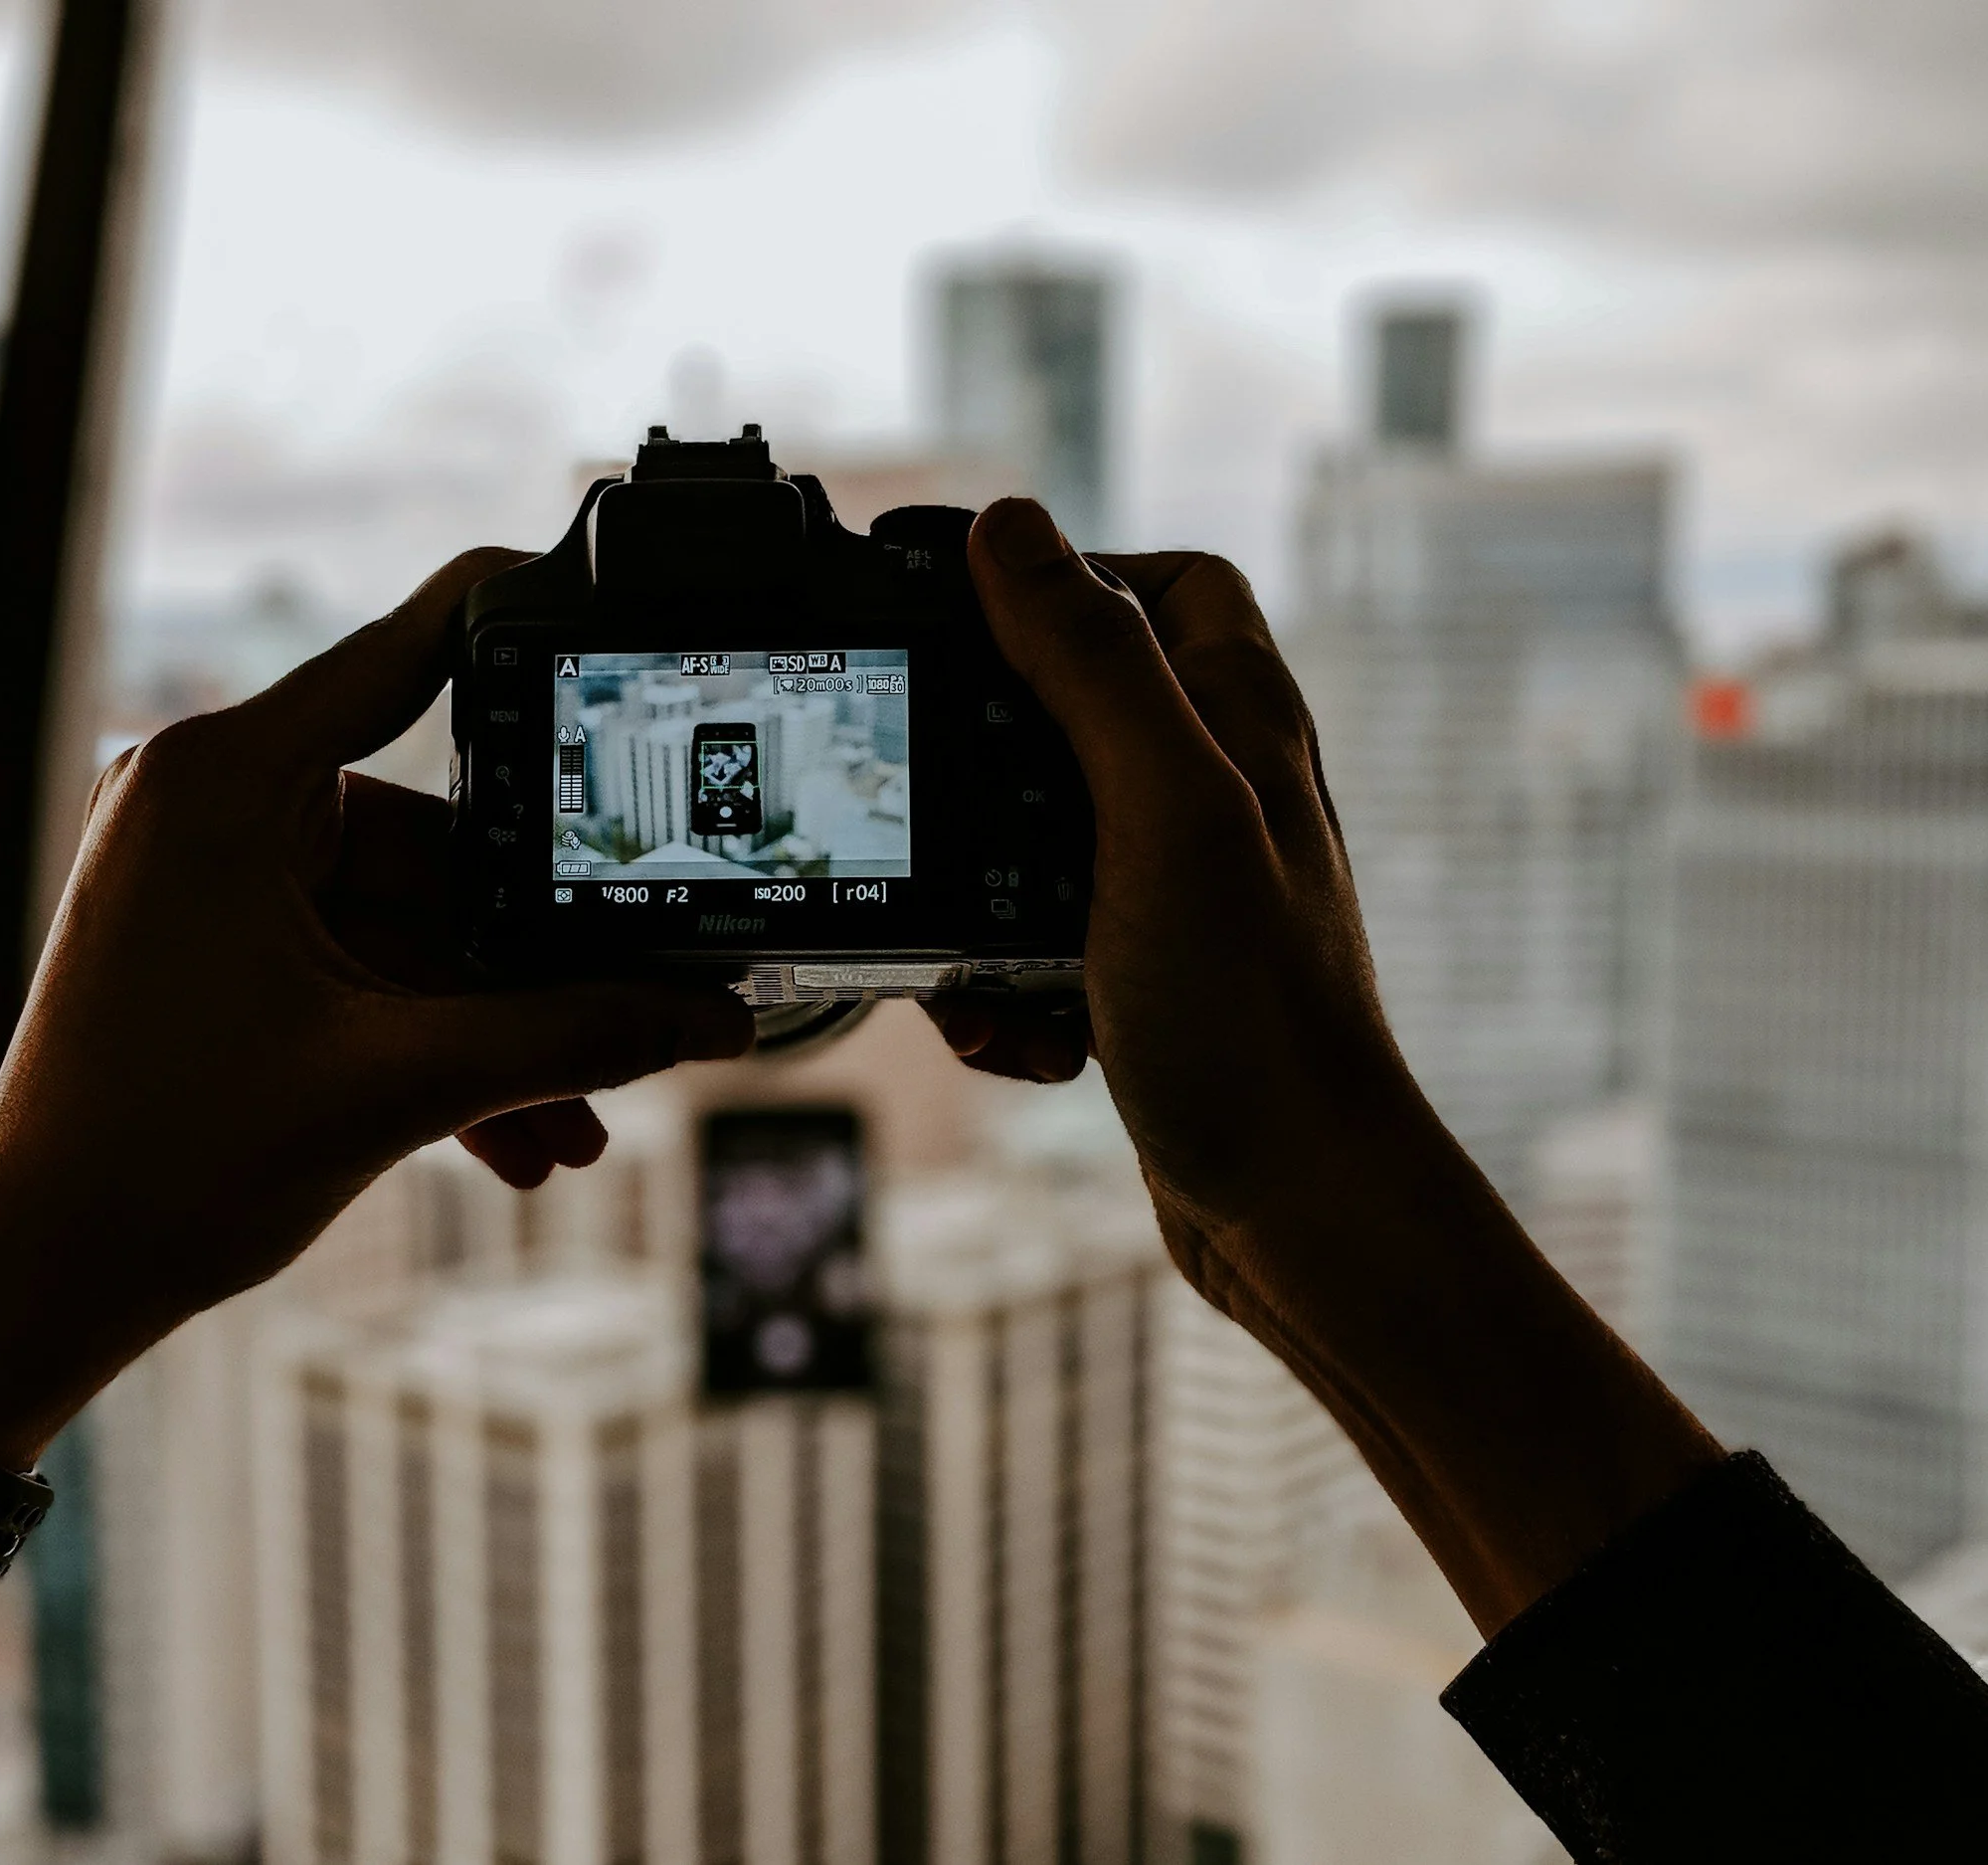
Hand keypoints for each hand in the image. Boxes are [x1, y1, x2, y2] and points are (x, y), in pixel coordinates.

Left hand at [0, 550, 754, 1463]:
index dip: (514, 622)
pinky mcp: (215, 943)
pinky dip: (426, 1042)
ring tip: (574, 1127)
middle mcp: (208, 803)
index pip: (404, 656)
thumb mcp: (400, 1086)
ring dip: (491, 1028)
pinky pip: (357, 966)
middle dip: (529, 963)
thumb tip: (710, 1015)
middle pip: (433, 839)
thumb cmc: (164, 1167)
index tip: (599, 588)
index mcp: (224, 781)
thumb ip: (570, 1036)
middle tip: (632, 1025)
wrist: (40, 1280)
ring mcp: (208, 876)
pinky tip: (513, 1139)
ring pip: (407, 926)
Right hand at [933, 500, 1417, 1262]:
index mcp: (1242, 725)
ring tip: (962, 964)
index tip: (968, 611)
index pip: (1170, 584)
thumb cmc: (1256, 1020)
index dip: (1074, 575)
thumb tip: (1011, 528)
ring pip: (1029, 841)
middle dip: (980, 762)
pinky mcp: (1139, 979)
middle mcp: (1218, 795)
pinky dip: (998, 988)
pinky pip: (1029, 948)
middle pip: (1073, 709)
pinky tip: (1007, 1035)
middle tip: (921, 804)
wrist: (1299, 1213)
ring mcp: (1178, 892)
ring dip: (970, 899)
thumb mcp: (1165, 814)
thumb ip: (1094, 668)